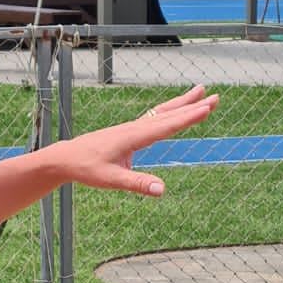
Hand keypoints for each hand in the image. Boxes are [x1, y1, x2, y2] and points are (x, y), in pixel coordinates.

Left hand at [55, 85, 218, 197]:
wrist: (66, 157)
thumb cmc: (87, 168)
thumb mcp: (112, 180)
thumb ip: (137, 184)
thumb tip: (161, 190)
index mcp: (134, 136)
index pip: (167, 125)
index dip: (189, 117)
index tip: (208, 107)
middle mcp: (135, 128)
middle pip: (169, 113)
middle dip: (193, 105)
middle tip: (216, 96)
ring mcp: (132, 127)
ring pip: (162, 111)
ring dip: (183, 103)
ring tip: (200, 92)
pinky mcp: (129, 131)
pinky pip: (154, 117)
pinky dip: (169, 110)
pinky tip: (174, 110)